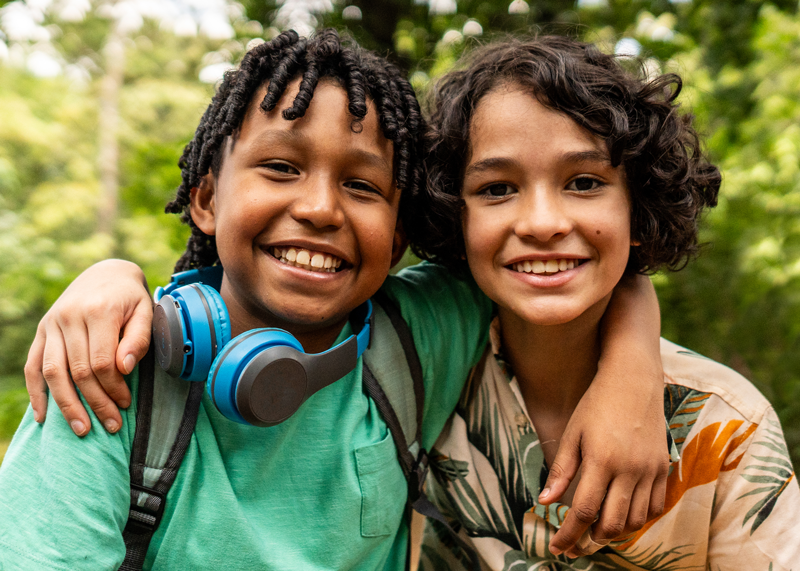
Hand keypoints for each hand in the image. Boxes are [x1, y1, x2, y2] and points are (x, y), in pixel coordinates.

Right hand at [24, 259, 151, 435]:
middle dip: (95, 402)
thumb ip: (138, 339)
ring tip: (82, 429)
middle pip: (78, 371)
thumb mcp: (145, 312)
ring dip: (66, 405)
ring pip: (53, 372)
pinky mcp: (42, 331)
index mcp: (98, 311)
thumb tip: (124, 369)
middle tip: (111, 425)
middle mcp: (69, 317)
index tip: (126, 403)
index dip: (114, 387)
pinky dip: (36, 392)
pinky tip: (43, 416)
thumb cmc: (131, 298)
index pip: (102, 361)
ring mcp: (52, 324)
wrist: (107, 273)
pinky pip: (33, 365)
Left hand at [539, 274, 667, 557]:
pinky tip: (623, 515)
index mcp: (601, 460)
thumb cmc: (596, 403)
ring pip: (635, 519)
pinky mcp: (664, 467)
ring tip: (596, 531)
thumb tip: (545, 501)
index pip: (584, 511)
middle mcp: (629, 469)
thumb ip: (561, 469)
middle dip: (591, 540)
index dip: (569, 534)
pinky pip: (655, 506)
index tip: (558, 547)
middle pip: (612, 523)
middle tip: (575, 545)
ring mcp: (650, 470)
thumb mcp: (572, 433)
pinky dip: (639, 518)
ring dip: (615, 531)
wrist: (634, 380)